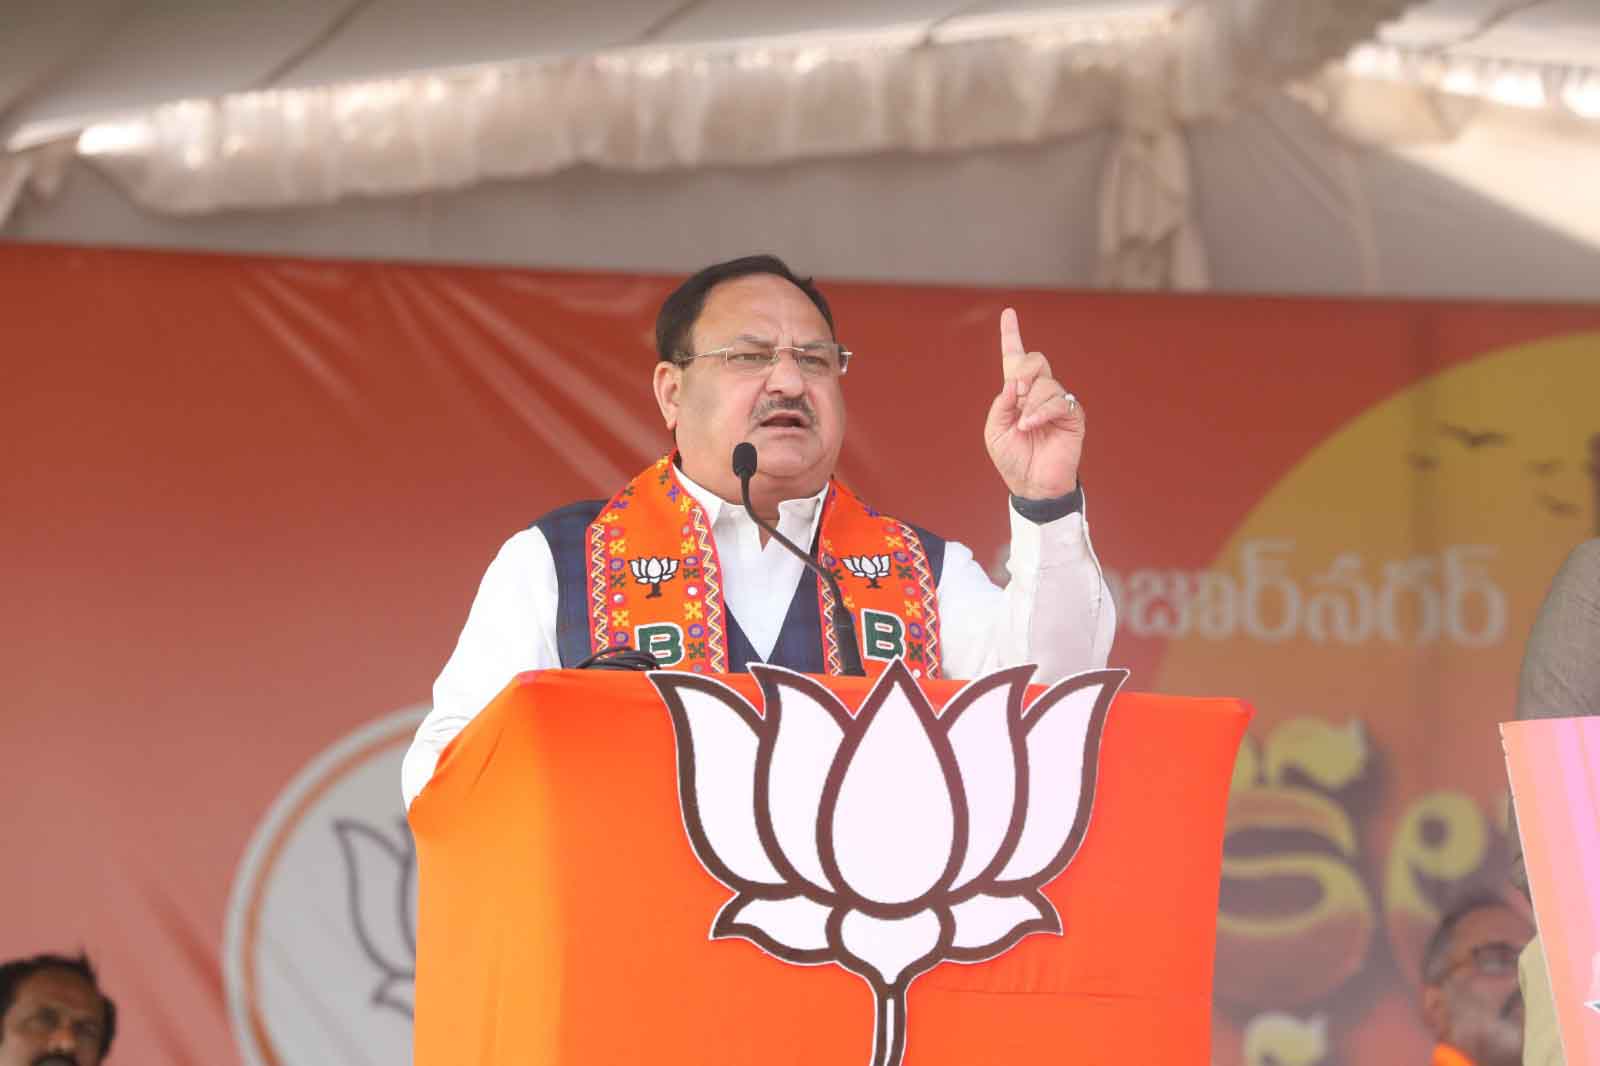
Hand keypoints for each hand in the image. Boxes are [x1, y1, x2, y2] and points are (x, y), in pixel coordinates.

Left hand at [983, 307, 1083, 498]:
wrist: (1032, 484)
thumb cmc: (1012, 458)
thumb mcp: (994, 430)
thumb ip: (1001, 404)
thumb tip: (1013, 383)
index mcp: (1017, 394)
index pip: (1015, 358)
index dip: (1011, 335)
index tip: (1008, 313)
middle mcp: (1038, 393)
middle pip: (1035, 360)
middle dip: (1024, 370)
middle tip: (1017, 393)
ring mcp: (1056, 402)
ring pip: (1046, 383)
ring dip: (1031, 403)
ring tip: (1026, 425)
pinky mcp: (1072, 415)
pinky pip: (1059, 400)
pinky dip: (1042, 411)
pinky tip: (1033, 425)